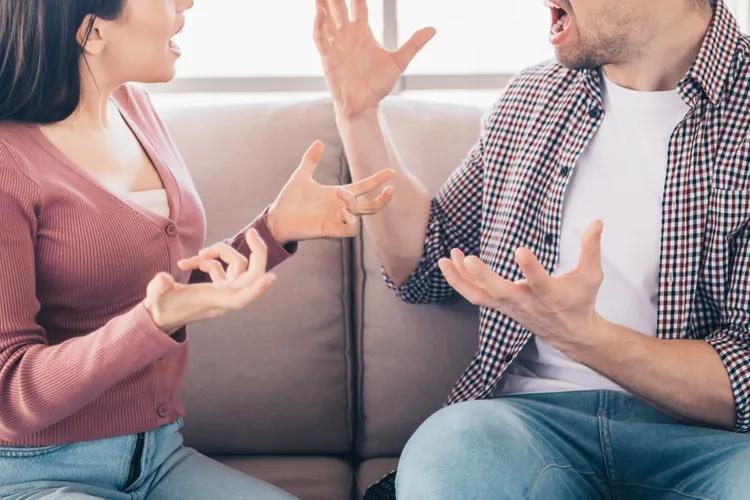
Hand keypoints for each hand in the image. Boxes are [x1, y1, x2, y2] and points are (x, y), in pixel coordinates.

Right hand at [144, 229, 275, 333]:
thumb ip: (159, 287)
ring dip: (219, 253)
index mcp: (214, 302)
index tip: (270, 278)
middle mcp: (225, 297)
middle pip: (252, 275)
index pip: (240, 298)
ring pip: (237, 264)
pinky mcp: (220, 286)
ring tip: (197, 255)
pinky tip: (186, 264)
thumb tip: (164, 278)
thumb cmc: (160, 308)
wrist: (161, 317)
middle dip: (257, 253)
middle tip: (251, 231)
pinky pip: (223, 266)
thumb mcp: (156, 296)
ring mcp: (225, 291)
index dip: (256, 289)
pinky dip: (208, 260)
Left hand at [266, 141, 394, 243]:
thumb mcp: (301, 176)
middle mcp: (341, 208)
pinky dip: (351, 220)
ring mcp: (337, 219)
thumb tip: (319, 142)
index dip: (377, 179)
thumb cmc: (289, 201)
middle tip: (390, 188)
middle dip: (383, 199)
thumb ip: (311, 160)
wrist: (276, 218)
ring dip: (356, 204)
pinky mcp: (330, 230)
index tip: (390, 171)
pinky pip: (350, 230)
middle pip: (371, 206)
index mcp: (337, 195)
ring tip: (342, 194)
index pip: (363, 187)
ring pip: (361, 216)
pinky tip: (342, 210)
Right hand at [314, 0, 435, 117]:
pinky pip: (321, 39)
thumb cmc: (378, 85)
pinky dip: (319, 26)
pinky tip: (321, 13)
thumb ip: (413, 44)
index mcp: (363, 33)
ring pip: (327, 19)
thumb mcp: (399, 62)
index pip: (358, 5)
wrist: (365, 106)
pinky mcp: (328, 58)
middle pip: (339, 8)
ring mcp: (336, 46)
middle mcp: (348, 36)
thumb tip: (433, 29)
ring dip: (323, 5)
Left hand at [437, 220, 606, 356]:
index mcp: (550, 295)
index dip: (530, 268)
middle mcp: (526, 302)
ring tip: (448, 256)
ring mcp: (509, 306)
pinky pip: (474, 295)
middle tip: (469, 259)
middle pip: (500, 292)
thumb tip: (598, 221)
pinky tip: (450, 262)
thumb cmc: (580, 301)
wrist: (570, 334)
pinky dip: (459, 281)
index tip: (521, 250)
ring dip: (460, 278)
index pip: (539, 282)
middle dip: (483, 277)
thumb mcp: (592, 276)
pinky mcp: (499, 306)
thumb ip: (591, 249)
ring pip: (479, 296)